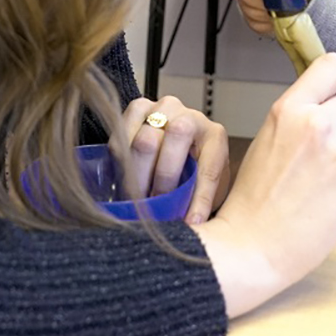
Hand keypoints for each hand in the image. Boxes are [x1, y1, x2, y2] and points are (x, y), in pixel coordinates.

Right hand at [120, 96, 229, 223]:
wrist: (178, 145)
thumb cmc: (192, 171)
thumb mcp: (202, 186)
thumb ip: (196, 201)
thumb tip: (188, 228)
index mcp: (215, 137)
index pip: (209, 167)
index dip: (200, 198)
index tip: (191, 222)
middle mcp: (191, 117)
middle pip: (176, 141)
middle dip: (163, 181)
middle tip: (155, 205)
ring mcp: (163, 108)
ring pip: (145, 138)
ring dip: (138, 173)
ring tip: (137, 195)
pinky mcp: (139, 107)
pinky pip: (122, 133)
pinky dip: (120, 159)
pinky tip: (124, 175)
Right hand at [191, 53, 335, 317]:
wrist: (251, 246)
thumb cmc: (254, 199)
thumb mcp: (268, 138)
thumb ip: (299, 116)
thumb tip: (330, 103)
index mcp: (290, 109)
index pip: (334, 65)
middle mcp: (317, 124)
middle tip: (330, 150)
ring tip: (330, 177)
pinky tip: (333, 200)